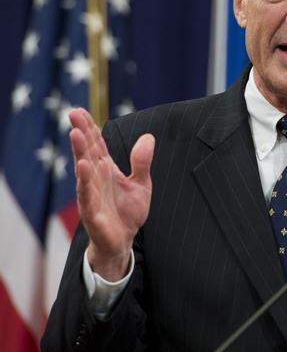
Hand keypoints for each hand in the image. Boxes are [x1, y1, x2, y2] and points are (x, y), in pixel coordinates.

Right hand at [69, 108, 154, 280]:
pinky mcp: (93, 213)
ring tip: (75, 134)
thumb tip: (148, 137)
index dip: (89, 127)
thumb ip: (142, 162)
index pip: (96, 144)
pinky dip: (85, 181)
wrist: (123, 242)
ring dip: (80, 152)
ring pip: (84, 170)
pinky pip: (88, 195)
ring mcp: (91, 195)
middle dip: (81, 132)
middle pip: (87, 152)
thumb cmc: (128, 212)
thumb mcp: (141, 184)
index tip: (80, 110)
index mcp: (105, 169)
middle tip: (73, 113)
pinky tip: (83, 167)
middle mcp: (95, 179)